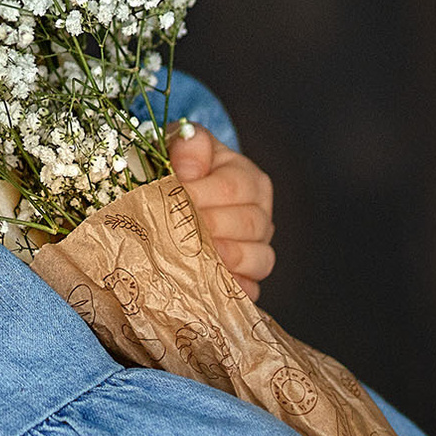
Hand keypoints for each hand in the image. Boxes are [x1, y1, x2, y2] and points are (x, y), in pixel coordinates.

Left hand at [170, 122, 274, 301]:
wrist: (176, 193)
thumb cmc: (179, 167)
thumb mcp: (180, 145)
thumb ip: (187, 146)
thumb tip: (188, 169)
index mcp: (247, 177)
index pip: (233, 187)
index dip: (202, 193)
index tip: (175, 196)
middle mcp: (260, 213)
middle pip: (250, 224)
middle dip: (212, 227)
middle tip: (179, 230)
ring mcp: (257, 248)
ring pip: (260, 258)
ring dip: (229, 260)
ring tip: (201, 257)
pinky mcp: (247, 278)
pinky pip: (251, 290)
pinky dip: (235, 290)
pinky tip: (212, 286)